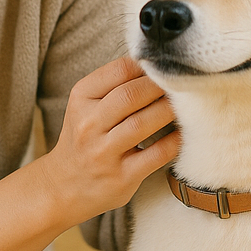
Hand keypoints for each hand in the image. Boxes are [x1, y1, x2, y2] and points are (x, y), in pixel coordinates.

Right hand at [40, 56, 179, 222]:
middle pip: (132, 95)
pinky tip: (183, 133)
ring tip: (186, 105)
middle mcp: (88, 124)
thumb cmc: (85, 137)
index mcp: (80, 99)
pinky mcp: (121, 177)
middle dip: (161, 86)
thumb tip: (156, 65)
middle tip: (182, 83)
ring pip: (142, 123)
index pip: (118, 71)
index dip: (147, 66)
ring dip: (169, 111)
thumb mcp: (86, 105)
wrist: (65, 185)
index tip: (164, 66)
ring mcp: (103, 153)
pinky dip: (174, 141)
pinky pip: (156, 155)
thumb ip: (114, 85)